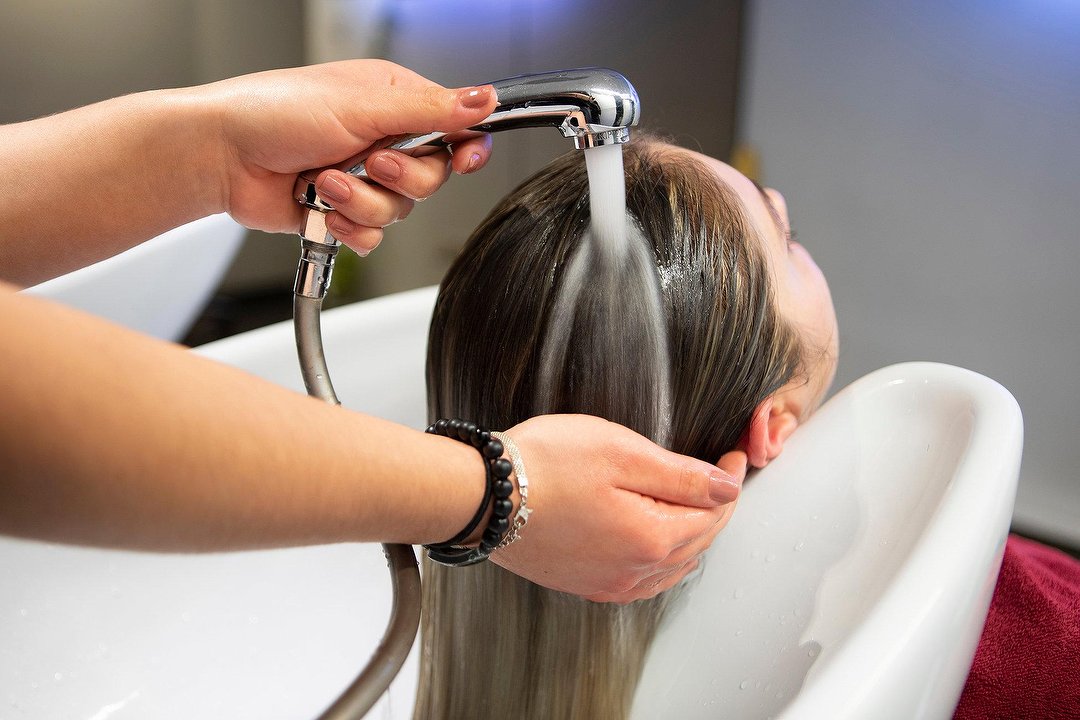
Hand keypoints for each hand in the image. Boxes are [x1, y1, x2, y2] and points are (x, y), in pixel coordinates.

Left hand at [203, 59, 497, 253]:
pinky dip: (348, 226)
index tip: (465, 160)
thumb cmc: (273, 113)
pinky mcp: (342, 210)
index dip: (465, 147)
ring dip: (362, 202)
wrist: (220, 156)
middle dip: (399, 179)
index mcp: (392, 102)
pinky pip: (372, 235)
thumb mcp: (362, 106)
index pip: (453, 127)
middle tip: (369, 163)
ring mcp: (362, 178)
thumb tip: (484, 99)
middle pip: (431, 178)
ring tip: (325, 182)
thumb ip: (430, 110)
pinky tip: (322, 208)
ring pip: (400, 211)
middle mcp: (381, 139)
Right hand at [493, 415, 746, 602]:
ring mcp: (607, 584)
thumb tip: (727, 487)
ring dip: (692, 535)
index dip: (729, 482)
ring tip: (695, 503)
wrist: (483, 495)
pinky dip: (662, 559)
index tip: (734, 456)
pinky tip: (656, 540)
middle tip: (720, 474)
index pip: (713, 514)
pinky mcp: (584, 584)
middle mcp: (634, 573)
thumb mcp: (623, 453)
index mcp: (650, 539)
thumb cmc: (546, 465)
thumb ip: (682, 475)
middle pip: (697, 543)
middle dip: (715, 508)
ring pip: (672, 566)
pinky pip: (642, 580)